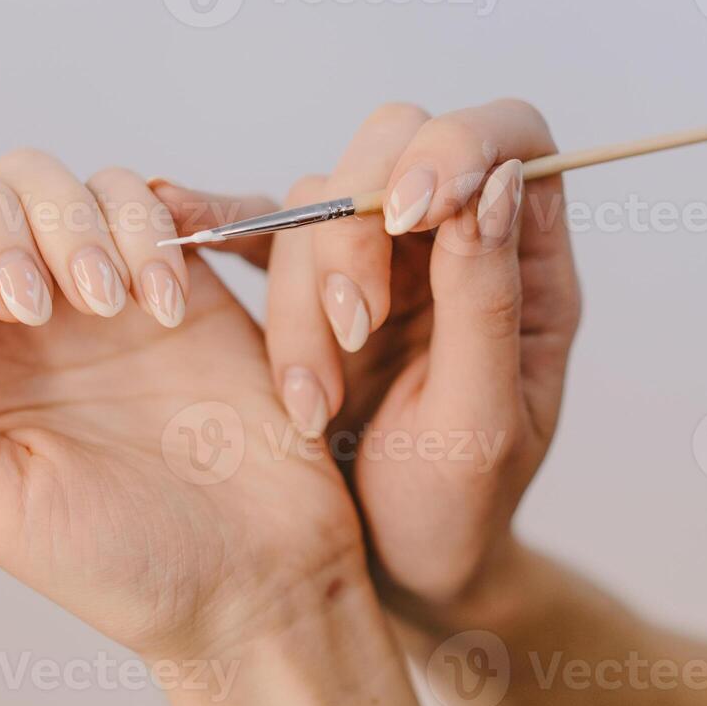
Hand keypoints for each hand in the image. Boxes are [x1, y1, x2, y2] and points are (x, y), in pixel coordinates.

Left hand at [0, 153, 428, 705]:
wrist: (256, 575)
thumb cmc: (124, 565)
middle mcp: (20, 316)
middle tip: (37, 307)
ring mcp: (99, 287)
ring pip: (51, 179)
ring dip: (72, 225)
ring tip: (110, 307)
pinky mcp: (178, 272)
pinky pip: (143, 197)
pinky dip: (147, 229)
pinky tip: (165, 303)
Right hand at [159, 100, 580, 609]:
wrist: (393, 569)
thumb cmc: (456, 509)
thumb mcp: (481, 422)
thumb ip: (486, 303)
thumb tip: (491, 182)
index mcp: (525, 262)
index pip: (508, 136)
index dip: (457, 142)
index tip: (412, 209)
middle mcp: (452, 241)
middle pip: (400, 146)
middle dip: (361, 226)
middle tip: (353, 326)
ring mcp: (378, 258)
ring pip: (321, 198)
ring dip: (304, 292)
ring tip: (312, 400)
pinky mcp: (307, 283)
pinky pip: (259, 229)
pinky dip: (220, 221)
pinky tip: (181, 212)